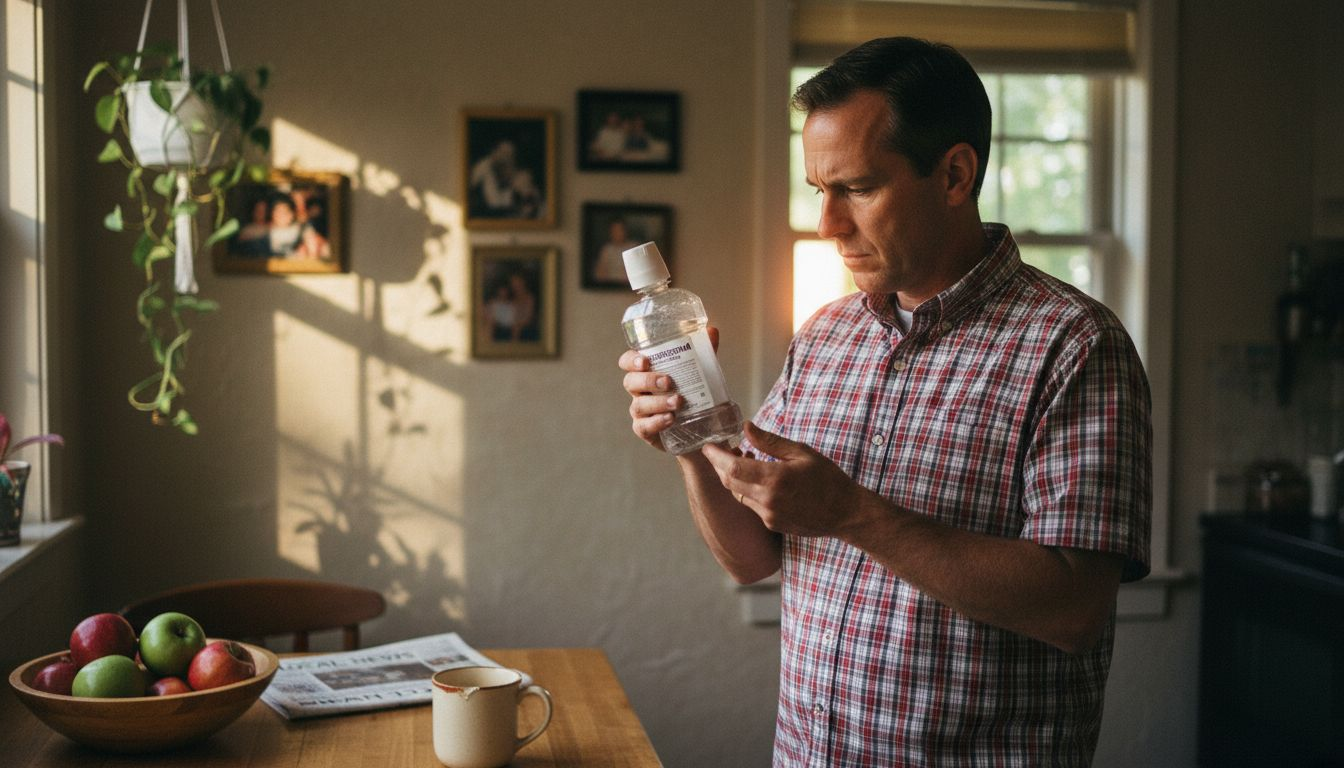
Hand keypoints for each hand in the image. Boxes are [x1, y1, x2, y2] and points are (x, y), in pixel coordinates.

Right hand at [619, 327, 717, 450]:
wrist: (701, 428)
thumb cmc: (693, 394)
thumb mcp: (701, 373)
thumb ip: (704, 353)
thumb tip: (712, 330)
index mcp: (646, 372)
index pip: (627, 362)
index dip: (631, 360)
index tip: (645, 361)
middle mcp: (639, 391)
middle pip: (631, 382)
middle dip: (648, 380)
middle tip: (669, 382)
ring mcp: (641, 412)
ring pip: (638, 405)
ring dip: (657, 402)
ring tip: (678, 402)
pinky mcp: (646, 430)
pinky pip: (644, 426)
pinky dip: (656, 422)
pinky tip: (670, 419)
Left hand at [701, 421, 866, 536]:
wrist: (846, 513)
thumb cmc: (828, 479)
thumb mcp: (802, 452)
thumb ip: (770, 442)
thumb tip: (746, 427)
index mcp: (775, 479)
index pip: (732, 468)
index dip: (716, 457)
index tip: (708, 446)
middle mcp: (768, 500)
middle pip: (730, 483)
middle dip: (720, 466)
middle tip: (720, 451)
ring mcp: (769, 515)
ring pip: (738, 494)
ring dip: (734, 478)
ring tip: (744, 460)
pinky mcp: (772, 524)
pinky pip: (751, 505)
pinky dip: (748, 490)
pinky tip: (759, 479)